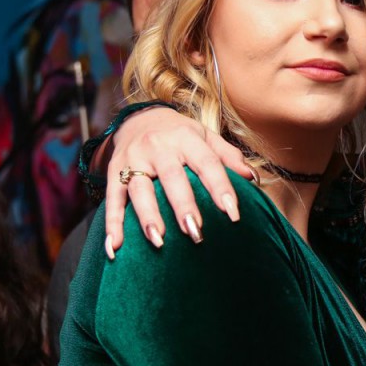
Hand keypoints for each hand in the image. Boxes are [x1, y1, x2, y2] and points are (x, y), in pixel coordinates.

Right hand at [105, 107, 252, 253]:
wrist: (138, 118)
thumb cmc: (179, 134)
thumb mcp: (205, 137)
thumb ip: (228, 156)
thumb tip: (253, 178)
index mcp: (185, 137)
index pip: (207, 163)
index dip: (220, 187)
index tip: (233, 214)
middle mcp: (158, 146)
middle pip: (172, 177)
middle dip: (183, 206)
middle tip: (196, 232)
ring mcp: (133, 158)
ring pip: (140, 189)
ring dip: (148, 215)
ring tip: (158, 240)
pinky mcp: (114, 171)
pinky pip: (112, 198)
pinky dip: (112, 224)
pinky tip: (116, 248)